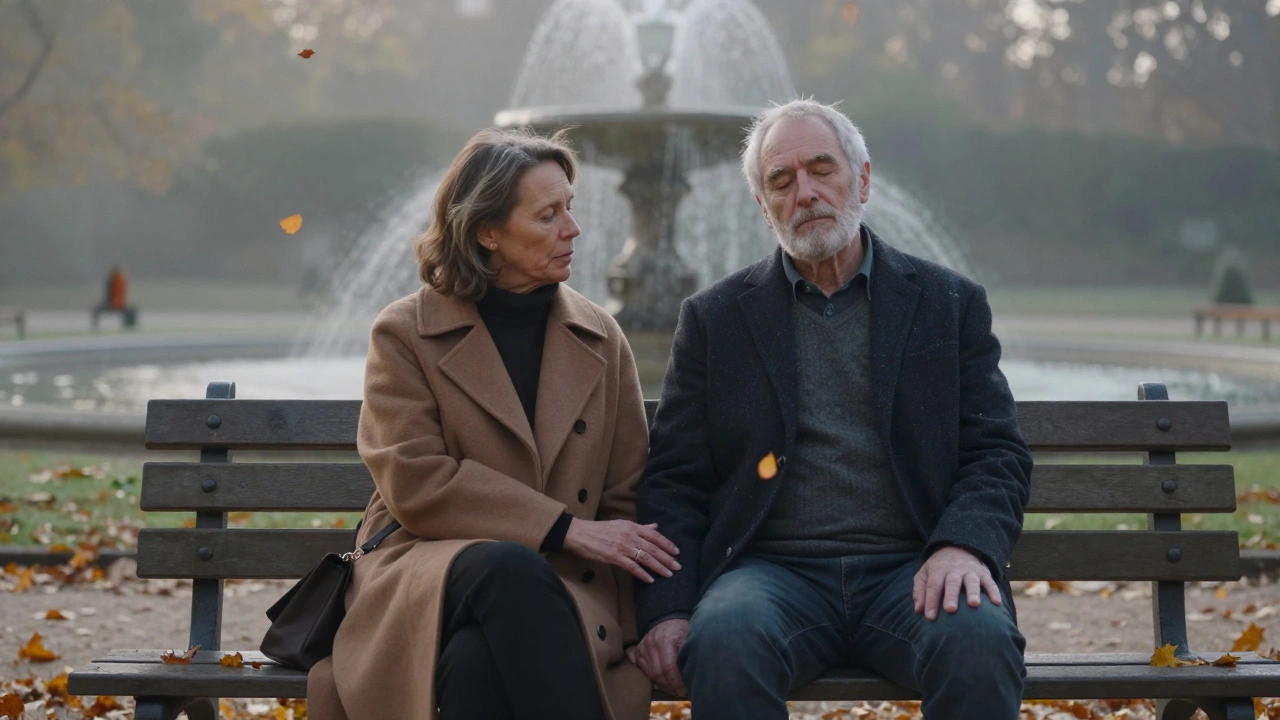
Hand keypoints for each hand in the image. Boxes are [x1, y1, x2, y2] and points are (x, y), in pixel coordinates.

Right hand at [563, 519, 679, 582]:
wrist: (581, 534)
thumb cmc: (601, 529)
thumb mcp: (622, 524)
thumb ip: (640, 527)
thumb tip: (655, 527)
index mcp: (632, 526)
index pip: (654, 536)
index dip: (667, 544)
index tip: (676, 552)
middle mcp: (630, 535)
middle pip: (653, 548)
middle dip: (667, 558)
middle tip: (677, 566)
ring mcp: (623, 547)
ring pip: (645, 558)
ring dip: (659, 567)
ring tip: (668, 574)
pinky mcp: (614, 557)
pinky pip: (632, 567)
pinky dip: (642, 574)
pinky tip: (650, 580)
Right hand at [626, 618, 688, 697]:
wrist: (667, 618)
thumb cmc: (681, 629)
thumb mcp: (689, 636)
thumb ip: (689, 652)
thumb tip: (692, 672)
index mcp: (665, 640)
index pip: (668, 667)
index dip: (676, 682)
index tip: (684, 690)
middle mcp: (650, 643)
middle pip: (657, 673)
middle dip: (669, 687)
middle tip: (679, 692)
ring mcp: (642, 647)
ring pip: (648, 674)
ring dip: (660, 684)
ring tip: (672, 688)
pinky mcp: (637, 651)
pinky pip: (639, 669)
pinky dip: (648, 677)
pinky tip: (658, 681)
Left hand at [913, 546, 1001, 620]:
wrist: (958, 547)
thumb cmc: (938, 568)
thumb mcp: (924, 574)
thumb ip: (919, 591)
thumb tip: (918, 610)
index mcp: (938, 570)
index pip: (933, 586)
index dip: (931, 601)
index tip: (930, 617)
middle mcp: (954, 570)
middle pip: (952, 583)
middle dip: (951, 596)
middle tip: (950, 610)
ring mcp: (970, 571)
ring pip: (972, 581)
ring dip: (973, 592)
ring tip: (974, 605)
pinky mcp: (984, 573)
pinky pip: (990, 582)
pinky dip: (994, 591)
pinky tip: (996, 603)